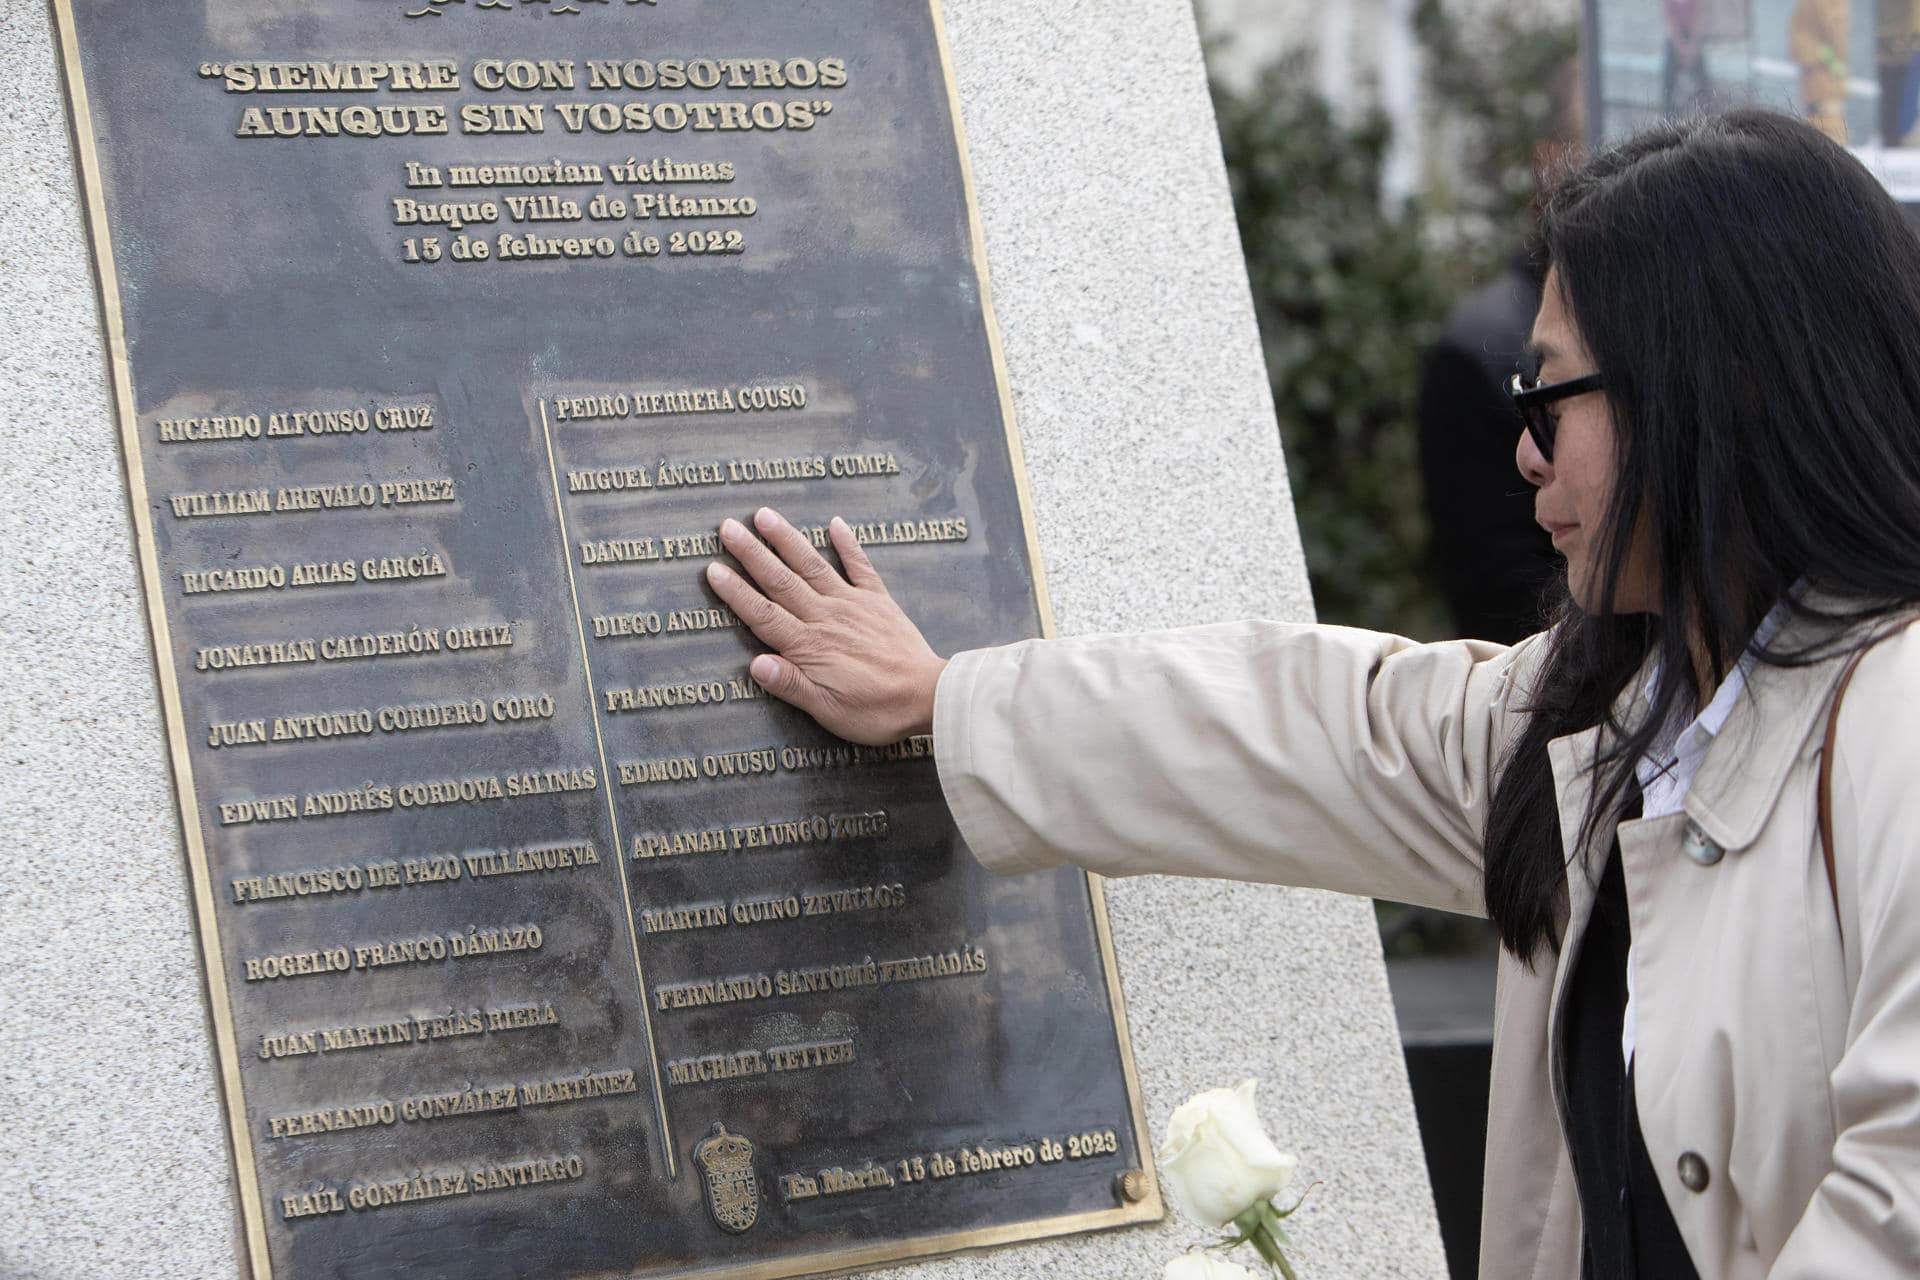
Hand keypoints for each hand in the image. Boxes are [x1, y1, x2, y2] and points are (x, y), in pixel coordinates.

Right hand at [705, 508, 947, 744]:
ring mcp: (852, 605)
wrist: (927, 696)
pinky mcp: (878, 602)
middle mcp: (825, 617)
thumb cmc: (875, 710)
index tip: (712, 568)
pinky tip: (835, 524)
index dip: (735, 592)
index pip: (763, 614)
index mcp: (808, 646)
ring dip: (787, 539)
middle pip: (781, 580)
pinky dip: (847, 544)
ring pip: (812, 566)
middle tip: (727, 527)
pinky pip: (860, 567)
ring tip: (764, 515)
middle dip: (752, 553)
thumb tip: (753, 663)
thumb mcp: (827, 709)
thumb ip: (789, 684)